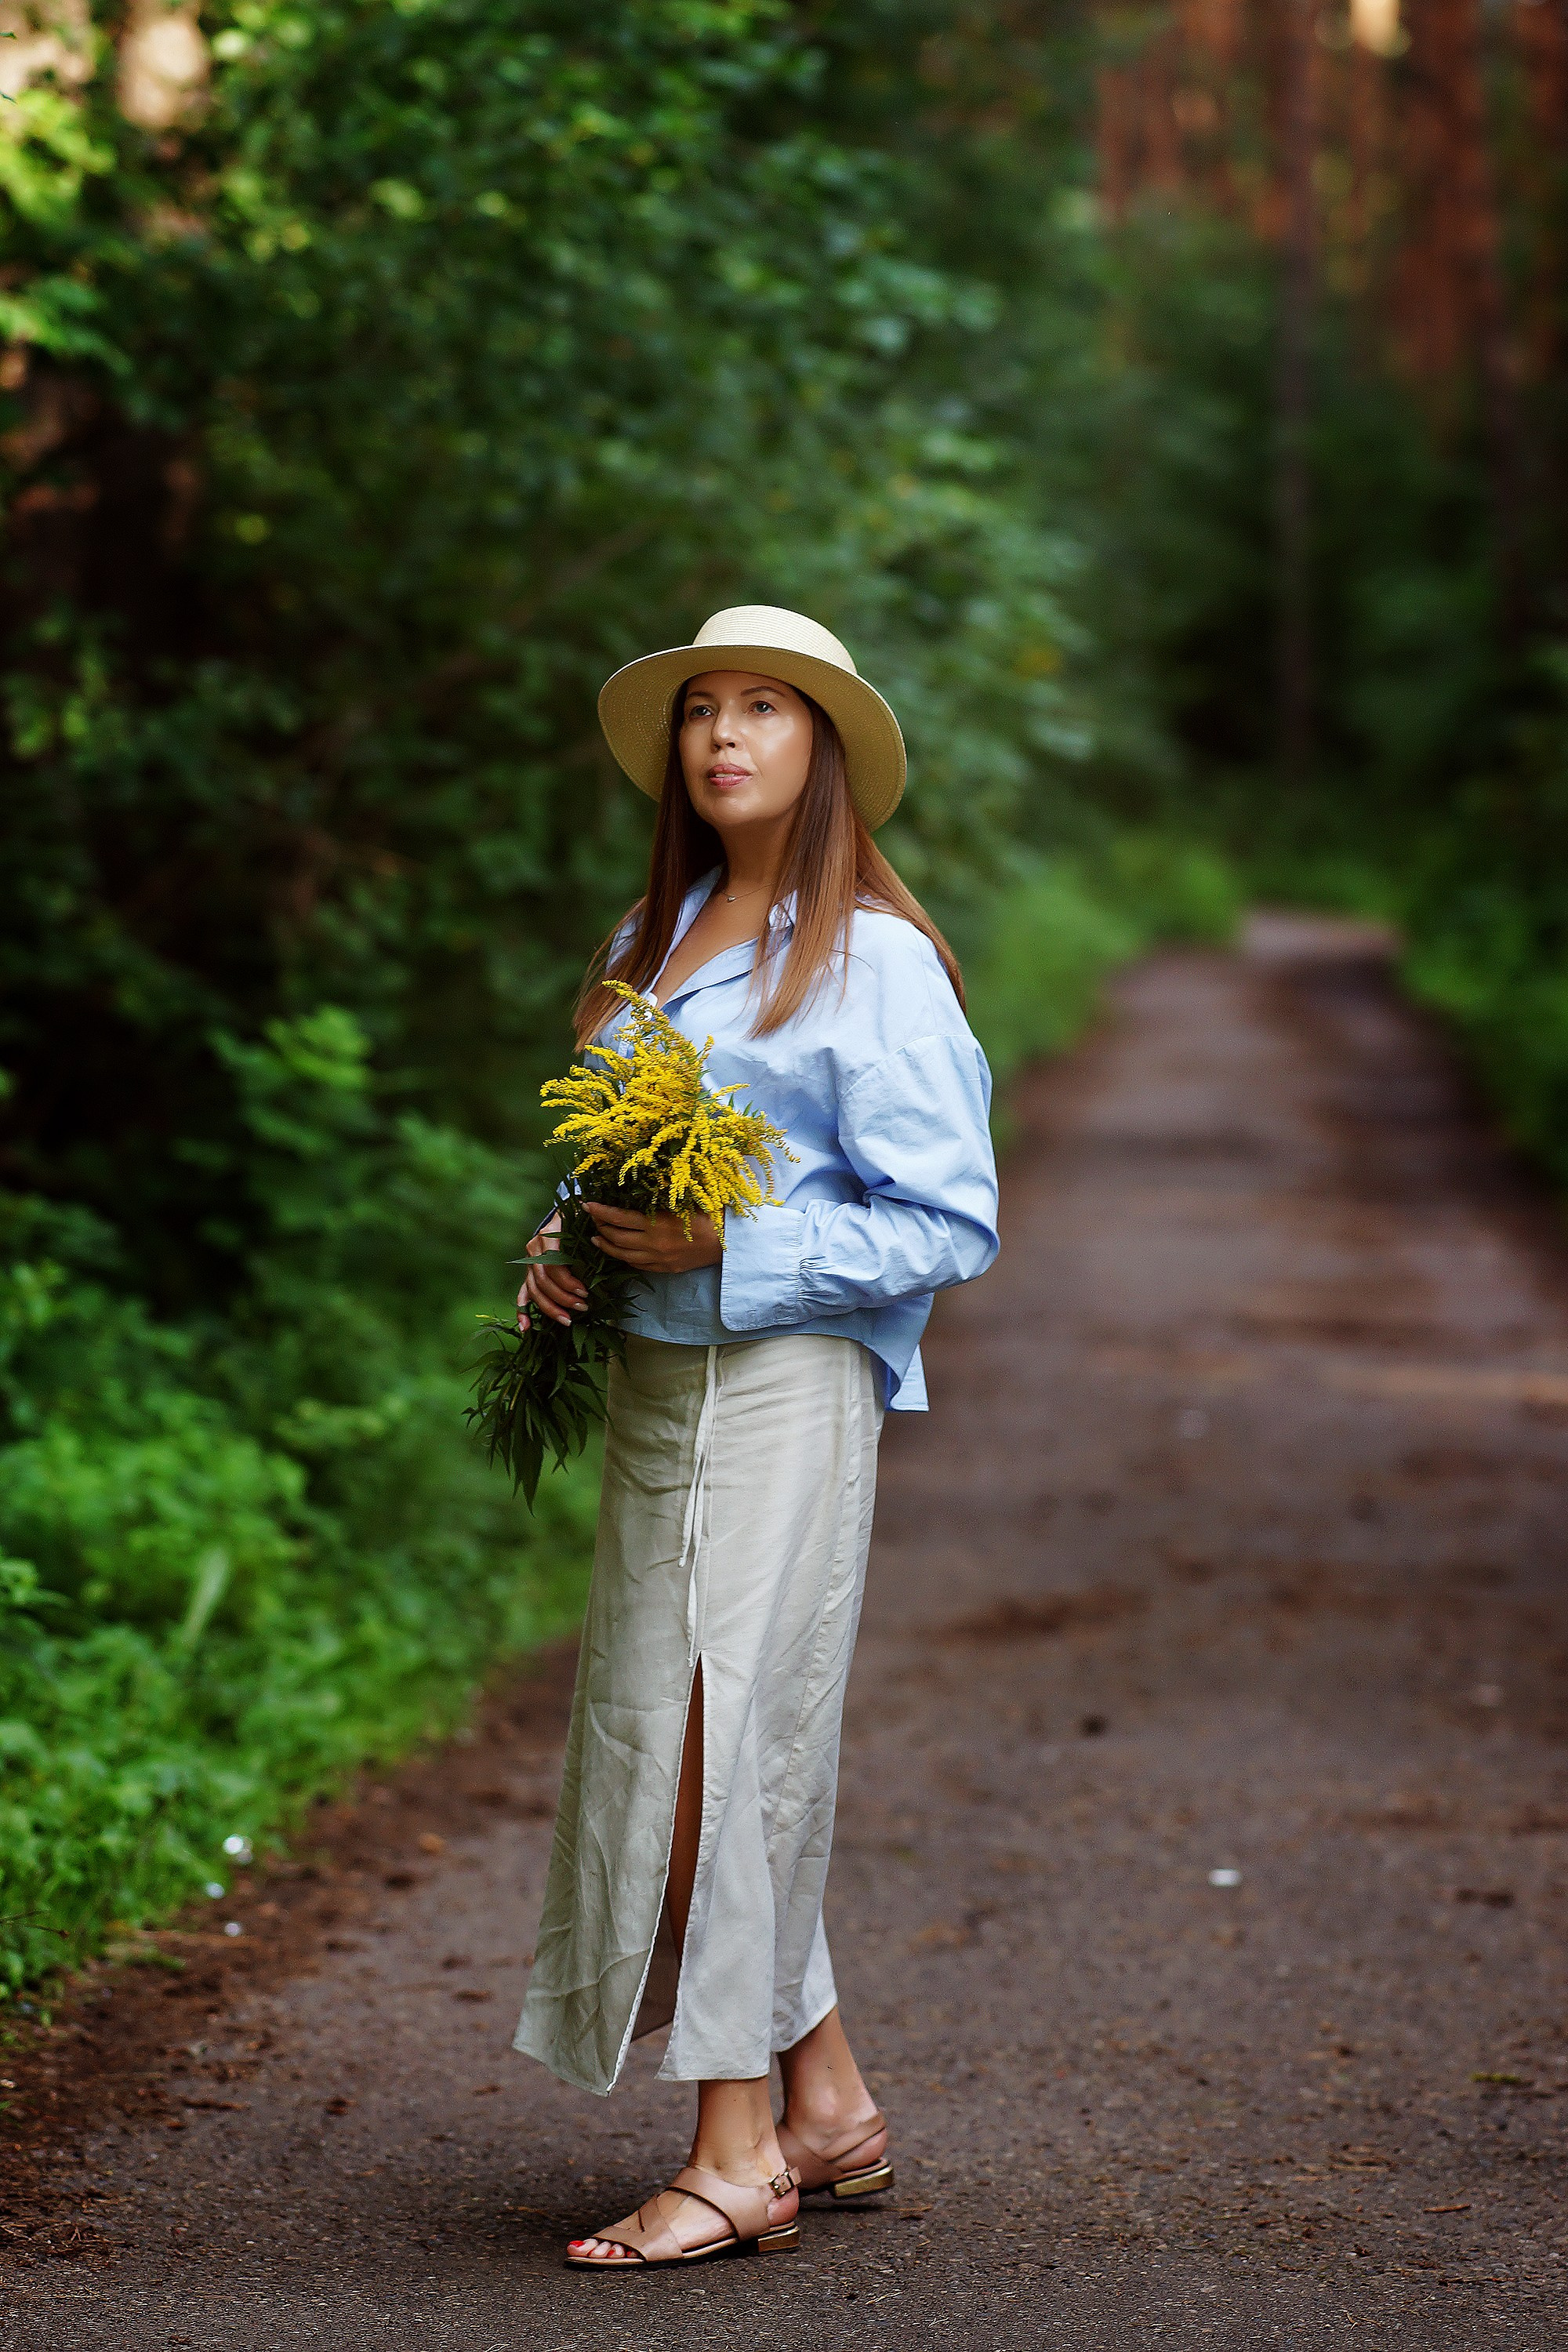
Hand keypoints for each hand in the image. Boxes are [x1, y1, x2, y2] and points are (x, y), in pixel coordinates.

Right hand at [516, 1213, 585, 1328]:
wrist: (565, 1216)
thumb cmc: (581, 1220)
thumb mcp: (587, 1221)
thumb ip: (594, 1230)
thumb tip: (602, 1241)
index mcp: (548, 1234)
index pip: (552, 1264)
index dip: (567, 1281)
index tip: (585, 1292)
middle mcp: (534, 1248)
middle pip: (543, 1280)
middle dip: (562, 1297)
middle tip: (583, 1307)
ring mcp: (529, 1262)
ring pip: (534, 1290)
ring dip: (550, 1308)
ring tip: (567, 1320)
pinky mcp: (529, 1273)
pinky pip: (523, 1293)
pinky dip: (523, 1311)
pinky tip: (526, 1327)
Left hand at [583, 1198, 722, 1273]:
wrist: (728, 1243)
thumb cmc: (708, 1215)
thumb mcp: (682, 1200)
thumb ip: (660, 1196)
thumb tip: (640, 1185)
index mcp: (656, 1223)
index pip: (618, 1218)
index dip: (599, 1211)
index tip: (586, 1205)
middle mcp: (652, 1243)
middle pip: (616, 1237)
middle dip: (600, 1227)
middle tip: (592, 1219)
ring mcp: (657, 1259)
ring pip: (622, 1255)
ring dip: (606, 1246)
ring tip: (596, 1239)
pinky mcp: (664, 1269)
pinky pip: (638, 1266)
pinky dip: (624, 1258)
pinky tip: (619, 1252)